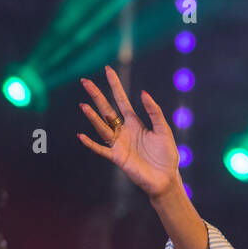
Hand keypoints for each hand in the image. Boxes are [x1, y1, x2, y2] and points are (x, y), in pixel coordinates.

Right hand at [77, 66, 179, 198]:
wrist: (166, 178)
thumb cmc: (166, 155)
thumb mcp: (163, 130)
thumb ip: (154, 112)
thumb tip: (143, 93)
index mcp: (135, 122)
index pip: (121, 100)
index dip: (115, 85)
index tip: (107, 70)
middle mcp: (124, 131)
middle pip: (106, 110)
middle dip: (96, 96)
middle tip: (85, 81)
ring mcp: (119, 144)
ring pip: (102, 127)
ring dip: (93, 117)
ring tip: (83, 106)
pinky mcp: (118, 158)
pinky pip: (101, 150)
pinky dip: (91, 144)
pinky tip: (81, 136)